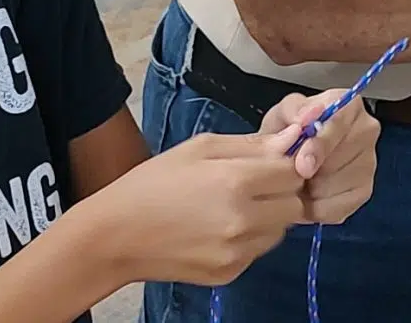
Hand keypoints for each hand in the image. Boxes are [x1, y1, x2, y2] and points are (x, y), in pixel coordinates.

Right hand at [88, 132, 303, 286]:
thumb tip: (291, 138)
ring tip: (232, 207)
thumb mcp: (198, 148)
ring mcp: (237, 251)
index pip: (293, 172)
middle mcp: (243, 220)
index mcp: (236, 182)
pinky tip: (219, 229)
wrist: (116, 236)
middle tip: (250, 186)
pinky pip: (257, 251)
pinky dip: (249, 240)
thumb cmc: (153, 184)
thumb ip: (250, 144)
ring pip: (280, 231)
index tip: (266, 164)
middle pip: (294, 204)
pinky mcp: (229, 273)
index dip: (283, 165)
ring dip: (268, 217)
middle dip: (280, 192)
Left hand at [260, 91, 380, 224]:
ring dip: (314, 189)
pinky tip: (310, 196)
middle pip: (344, 155)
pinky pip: (340, 206)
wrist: (284, 162)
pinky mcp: (364, 191)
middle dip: (315, 169)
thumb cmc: (287, 134)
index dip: (321, 145)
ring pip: (341, 183)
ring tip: (301, 181)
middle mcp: (366, 130)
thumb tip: (304, 120)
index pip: (341, 123)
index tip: (302, 165)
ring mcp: (369, 162)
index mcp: (349, 106)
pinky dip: (318, 207)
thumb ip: (291, 111)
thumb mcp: (282, 115)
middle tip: (295, 173)